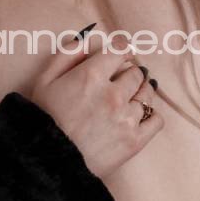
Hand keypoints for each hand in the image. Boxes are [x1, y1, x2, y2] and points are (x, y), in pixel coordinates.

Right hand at [27, 29, 162, 179]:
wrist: (46, 162)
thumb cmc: (42, 120)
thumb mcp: (45, 80)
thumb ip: (68, 54)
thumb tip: (87, 38)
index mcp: (91, 75)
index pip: (120, 50)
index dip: (120, 52)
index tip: (119, 57)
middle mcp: (113, 93)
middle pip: (136, 72)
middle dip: (128, 74)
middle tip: (119, 82)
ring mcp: (127, 118)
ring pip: (148, 94)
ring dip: (141, 92)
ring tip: (129, 99)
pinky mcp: (135, 141)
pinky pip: (157, 120)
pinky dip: (151, 116)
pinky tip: (139, 117)